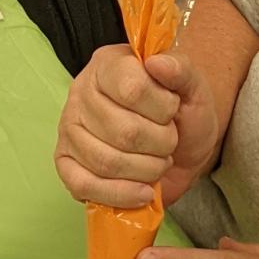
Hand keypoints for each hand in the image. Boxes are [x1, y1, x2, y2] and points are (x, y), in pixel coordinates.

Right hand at [54, 45, 218, 208]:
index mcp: (108, 65)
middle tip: (169, 142)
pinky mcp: (66, 165)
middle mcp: (80, 95)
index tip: (173, 110)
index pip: (132, 88)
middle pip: (123, 131)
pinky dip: (121, 194)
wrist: (180, 148)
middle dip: (159, 144)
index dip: (162, 108)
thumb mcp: (192, 87)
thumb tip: (158, 63)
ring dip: (146, 170)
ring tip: (158, 163)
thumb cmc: (181, 114)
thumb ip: (181, 70)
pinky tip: (143, 192)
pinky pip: (85, 186)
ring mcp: (68, 132)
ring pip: (107, 162)